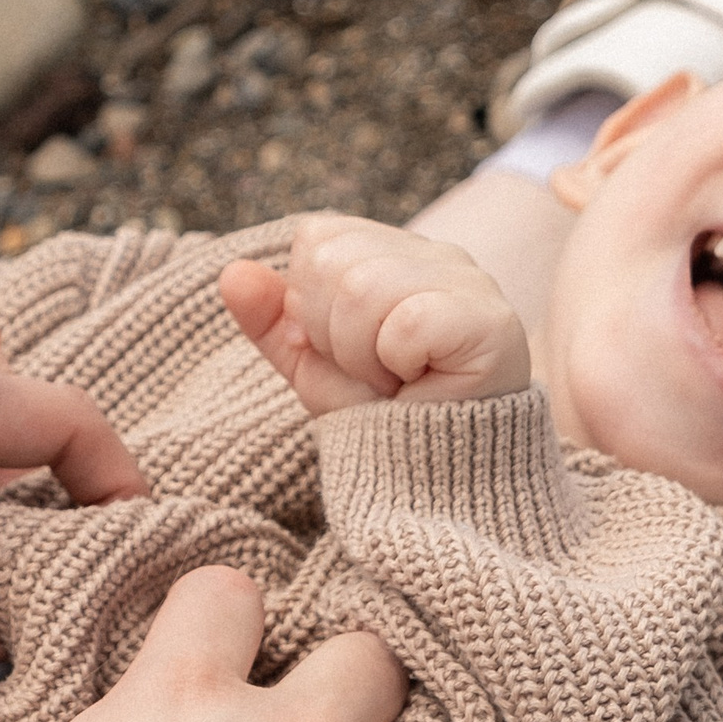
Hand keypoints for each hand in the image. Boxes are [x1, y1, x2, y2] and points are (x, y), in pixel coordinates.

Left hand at [218, 214, 529, 418]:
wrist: (438, 484)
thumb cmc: (384, 420)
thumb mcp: (314, 368)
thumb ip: (273, 319)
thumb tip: (232, 272)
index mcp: (396, 252)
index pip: (318, 237)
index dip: (311, 305)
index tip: (349, 352)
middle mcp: (439, 253)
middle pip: (332, 259)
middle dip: (330, 333)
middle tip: (373, 372)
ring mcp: (470, 282)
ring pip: (362, 288)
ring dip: (359, 354)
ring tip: (393, 381)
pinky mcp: (490, 320)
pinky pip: (406, 323)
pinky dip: (394, 365)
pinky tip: (419, 385)